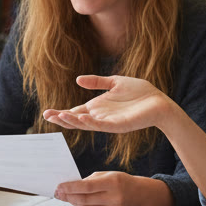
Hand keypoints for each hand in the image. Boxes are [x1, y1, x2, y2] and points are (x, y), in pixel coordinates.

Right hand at [42, 75, 171, 133]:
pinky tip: (79, 118)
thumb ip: (97, 82)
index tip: (47, 112)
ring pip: (85, 124)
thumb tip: (78, 80)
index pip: (75, 111)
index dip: (62, 112)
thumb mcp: (115, 82)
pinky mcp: (117, 126)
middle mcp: (100, 116)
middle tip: (46, 116)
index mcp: (98, 107)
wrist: (159, 101)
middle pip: (76, 120)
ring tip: (58, 116)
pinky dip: (88, 122)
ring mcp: (107, 122)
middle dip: (61, 118)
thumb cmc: (140, 92)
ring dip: (71, 121)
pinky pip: (99, 125)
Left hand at [54, 172, 141, 205]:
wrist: (140, 196)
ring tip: (71, 198)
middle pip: (84, 200)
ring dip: (76, 203)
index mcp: (113, 183)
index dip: (70, 188)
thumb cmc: (121, 183)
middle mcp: (116, 198)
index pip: (86, 187)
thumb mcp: (108, 175)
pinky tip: (86, 204)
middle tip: (59, 194)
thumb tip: (69, 188)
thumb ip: (89, 180)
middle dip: (69, 197)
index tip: (59, 187)